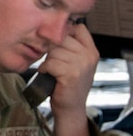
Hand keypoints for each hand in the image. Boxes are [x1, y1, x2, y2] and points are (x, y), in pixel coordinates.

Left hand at [43, 21, 101, 135]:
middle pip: (61, 38)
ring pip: (54, 51)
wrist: (70, 107)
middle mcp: (89, 56)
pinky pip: (50, 63)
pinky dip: (44, 68)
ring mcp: (82, 65)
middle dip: (51, 49)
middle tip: (52, 62)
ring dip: (47, 60)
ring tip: (51, 70)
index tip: (58, 46)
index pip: (77, 28)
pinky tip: (48, 74)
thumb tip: (50, 28)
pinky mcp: (71, 74)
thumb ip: (69, 45)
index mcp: (91, 50)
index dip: (63, 34)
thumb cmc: (66, 82)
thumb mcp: (74, 61)